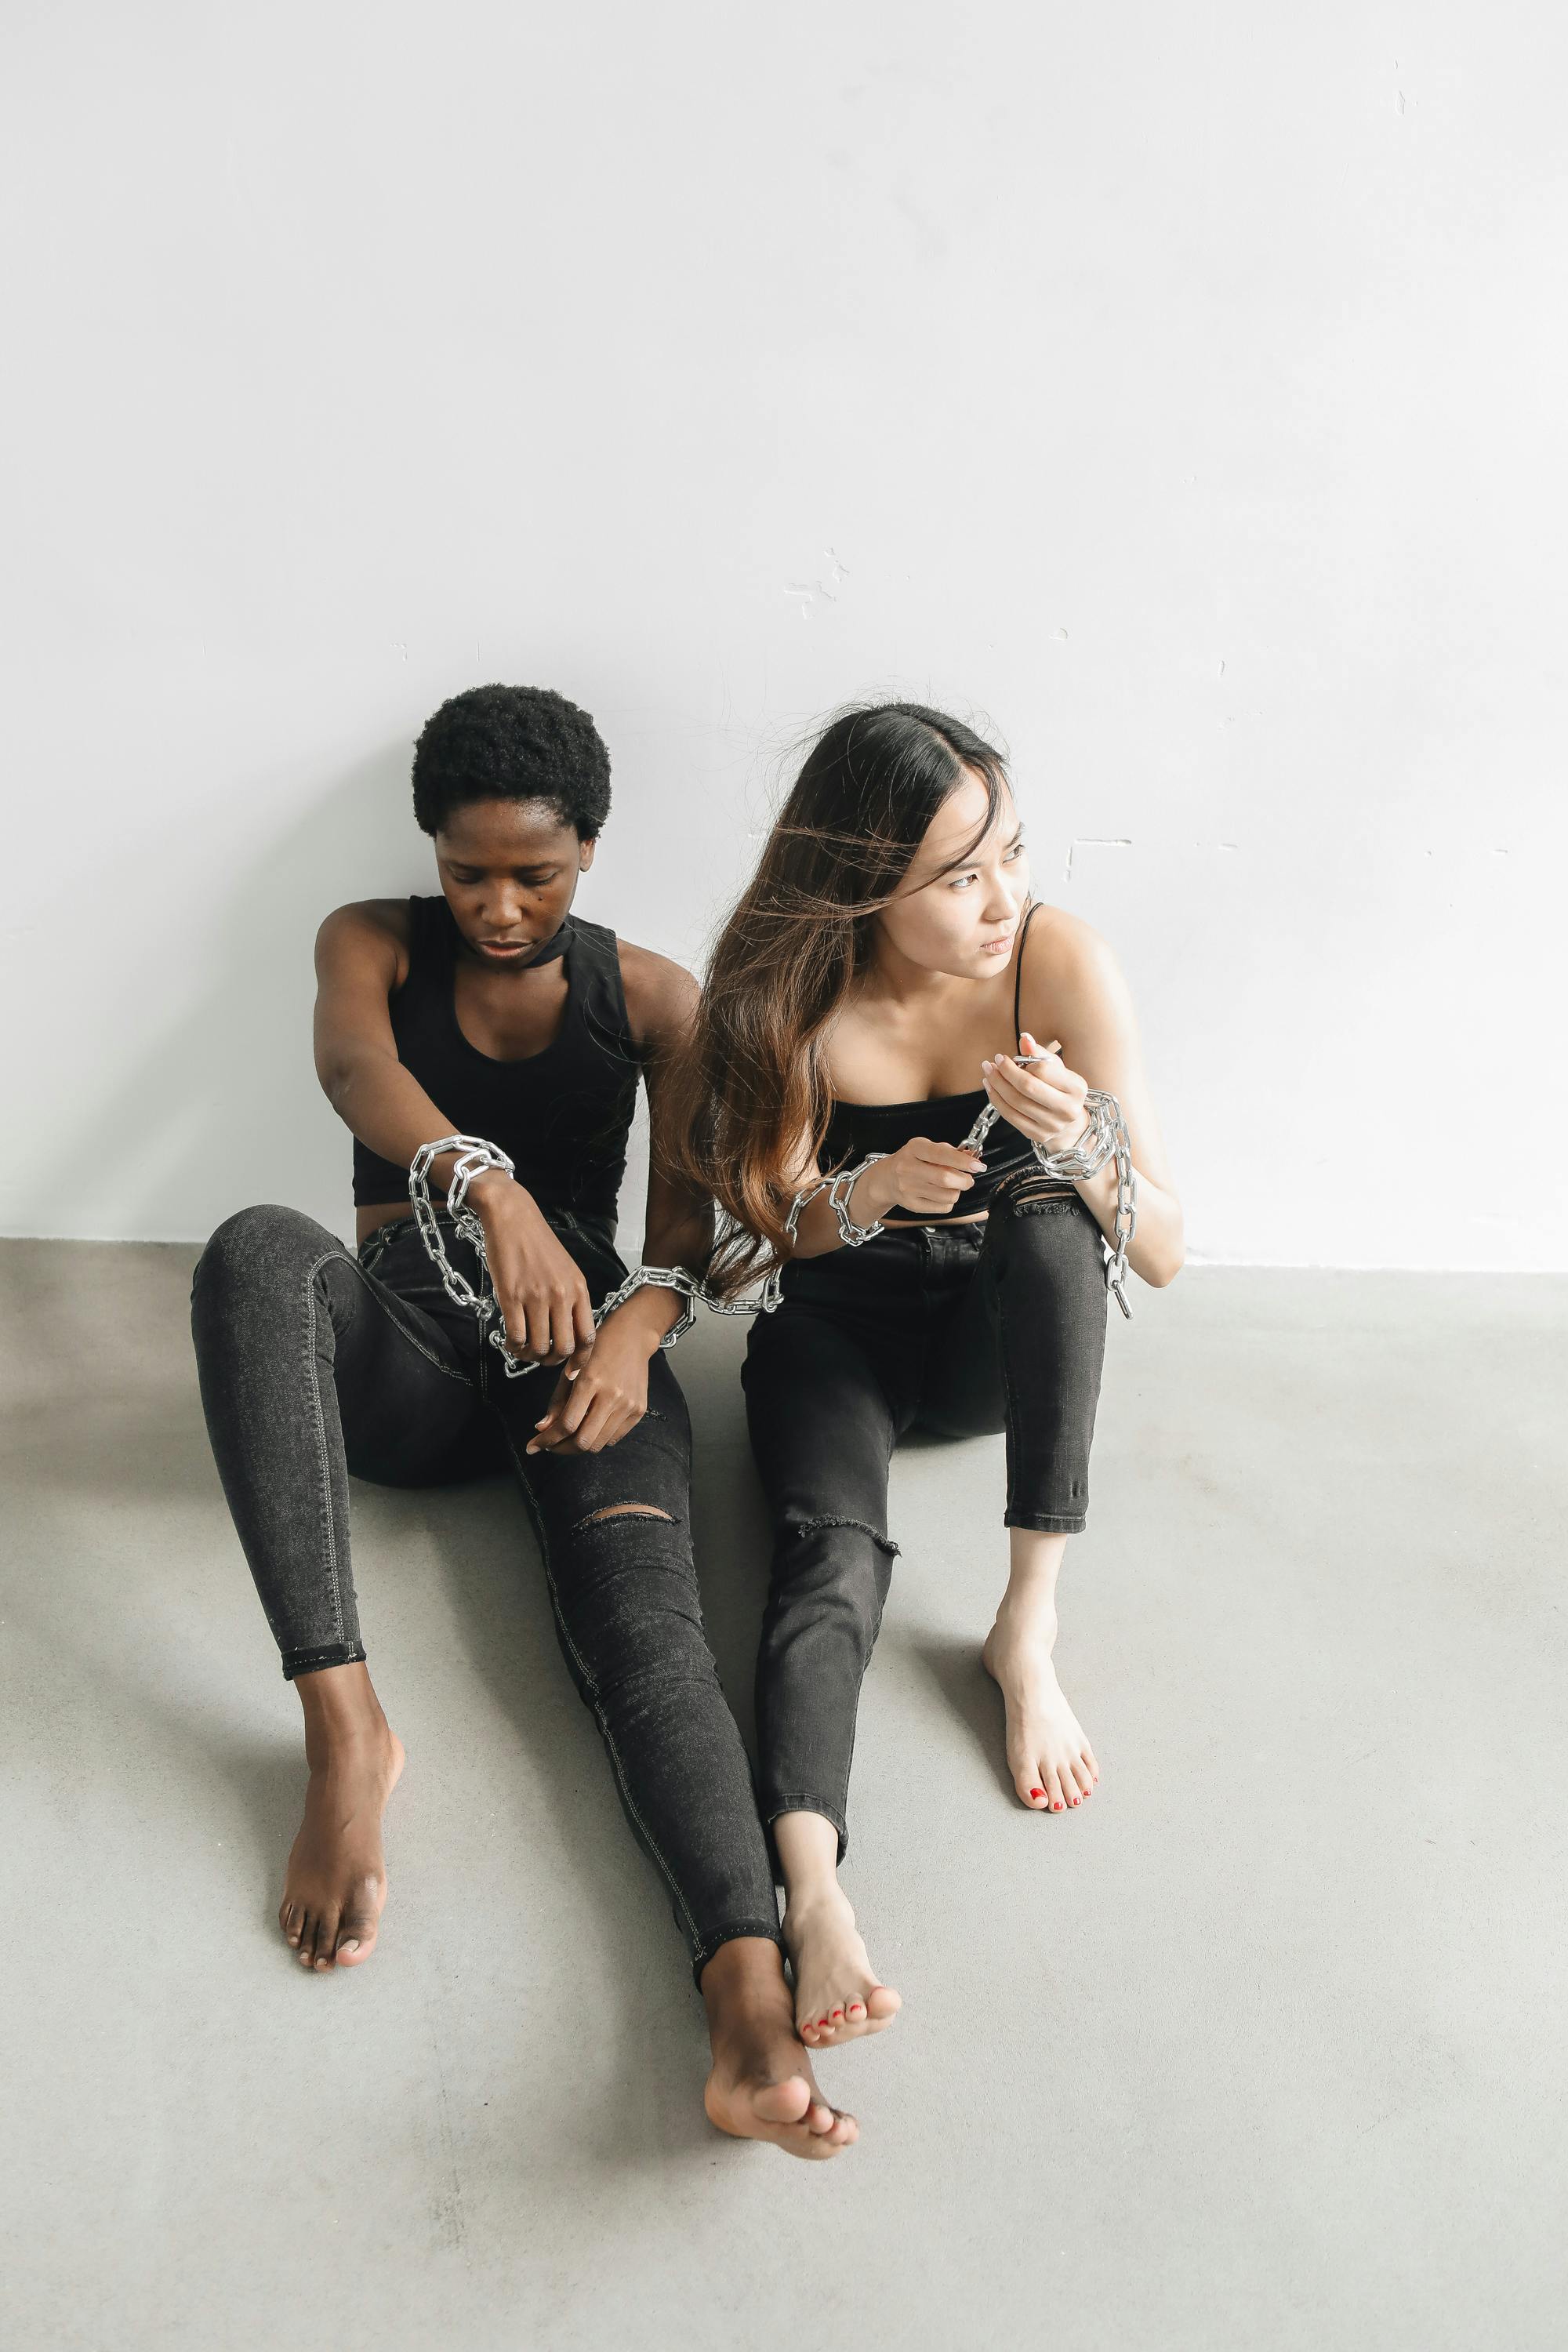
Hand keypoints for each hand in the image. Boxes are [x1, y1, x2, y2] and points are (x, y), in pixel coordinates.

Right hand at [470, 1172, 595, 1366]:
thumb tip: (569, 1332)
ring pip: (539, 1347)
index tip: (571, 1369)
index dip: (580, 1360)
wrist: (513, 1218)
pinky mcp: (511, 1297)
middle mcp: (561, 1295)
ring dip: (530, 1356)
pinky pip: (517, 1337)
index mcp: (579, 1289)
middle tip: (541, 1358)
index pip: (587, 1336)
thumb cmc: (539, 1244)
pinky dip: (513, 1347)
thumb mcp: (566, 1270)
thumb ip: (571, 1299)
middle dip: (552, 1361)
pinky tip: (510, 1342)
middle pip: (564, 1347)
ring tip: (523, 1350)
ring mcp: (536, 1297)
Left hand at [525, 1310, 651, 1453]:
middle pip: (583, 1441)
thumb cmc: (599, 1348)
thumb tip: (542, 1429)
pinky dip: (598, 1438)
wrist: (632, 1337)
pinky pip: (614, 1438)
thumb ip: (557, 1401)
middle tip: (551, 1445)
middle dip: (562, 1448)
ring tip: (569, 1435)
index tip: (534, 1446)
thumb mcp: (571, 1368)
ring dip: (579, 1445)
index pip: (567, 1424)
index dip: (547, 1440)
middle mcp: (612, 1396)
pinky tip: (590, 1427)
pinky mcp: (639, 1410)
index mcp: (591, 1382)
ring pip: (599, 1444)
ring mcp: (628, 1405)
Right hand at [856, 1137, 986, 1221]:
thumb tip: (973, 1159)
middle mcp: (908, 1168)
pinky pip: (943, 1207)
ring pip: (948, 1195)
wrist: (887, 1179)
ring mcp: (908, 1188)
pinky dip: (949, 1201)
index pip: (941, 1154)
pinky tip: (941, 1194)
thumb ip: (949, 1152)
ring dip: (957, 1191)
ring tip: (952, 1186)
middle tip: (968, 1179)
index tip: (977, 1165)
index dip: (962, 1161)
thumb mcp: (926, 1148)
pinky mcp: (912, 1205)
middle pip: (945, 1179)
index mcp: (914, 1149)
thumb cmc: (912, 1160)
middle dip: (964, 1180)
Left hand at [980, 1030, 1090, 1155]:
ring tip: (988, 1072)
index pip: (1044, 1070)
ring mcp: (1052, 1125)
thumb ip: (1040, 1053)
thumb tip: (1024, 1038)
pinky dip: (996, 1099)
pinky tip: (990, 1087)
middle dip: (1006, 1072)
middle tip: (993, 1062)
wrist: (1068, 1124)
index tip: (1006, 1057)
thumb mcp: (1057, 1069)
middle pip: (1028, 1087)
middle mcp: (1067, 1109)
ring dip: (997, 1084)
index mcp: (1076, 1088)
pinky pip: (1010, 1116)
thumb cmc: (1061, 1089)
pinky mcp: (1037, 1135)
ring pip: (1015, 1102)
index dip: (1022, 1061)